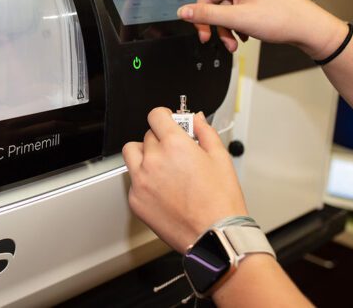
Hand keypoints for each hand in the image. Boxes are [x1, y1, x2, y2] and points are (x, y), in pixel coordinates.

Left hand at [122, 108, 247, 252]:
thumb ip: (205, 132)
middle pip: (148, 135)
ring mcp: (141, 180)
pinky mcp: (135, 199)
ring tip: (162, 166)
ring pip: (132, 153)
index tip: (167, 120)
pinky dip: (144, 180)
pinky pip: (133, 179)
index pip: (156, 115)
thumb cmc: (220, 202)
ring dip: (144, 154)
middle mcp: (153, 160)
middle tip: (175, 152)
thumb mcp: (220, 159)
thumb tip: (197, 119)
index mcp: (174, 145)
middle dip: (161, 139)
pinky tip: (162, 189)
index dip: (164, 116)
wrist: (214, 236)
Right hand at [163, 0, 346, 59]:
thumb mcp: (238, 19)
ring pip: (223, 7)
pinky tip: (242, 36)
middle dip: (208, 20)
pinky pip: (235, 9)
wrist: (309, 27)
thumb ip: (207, 14)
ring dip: (222, 27)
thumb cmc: (282, 19)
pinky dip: (234, 24)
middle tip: (209, 38)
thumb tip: (184, 11)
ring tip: (232, 43)